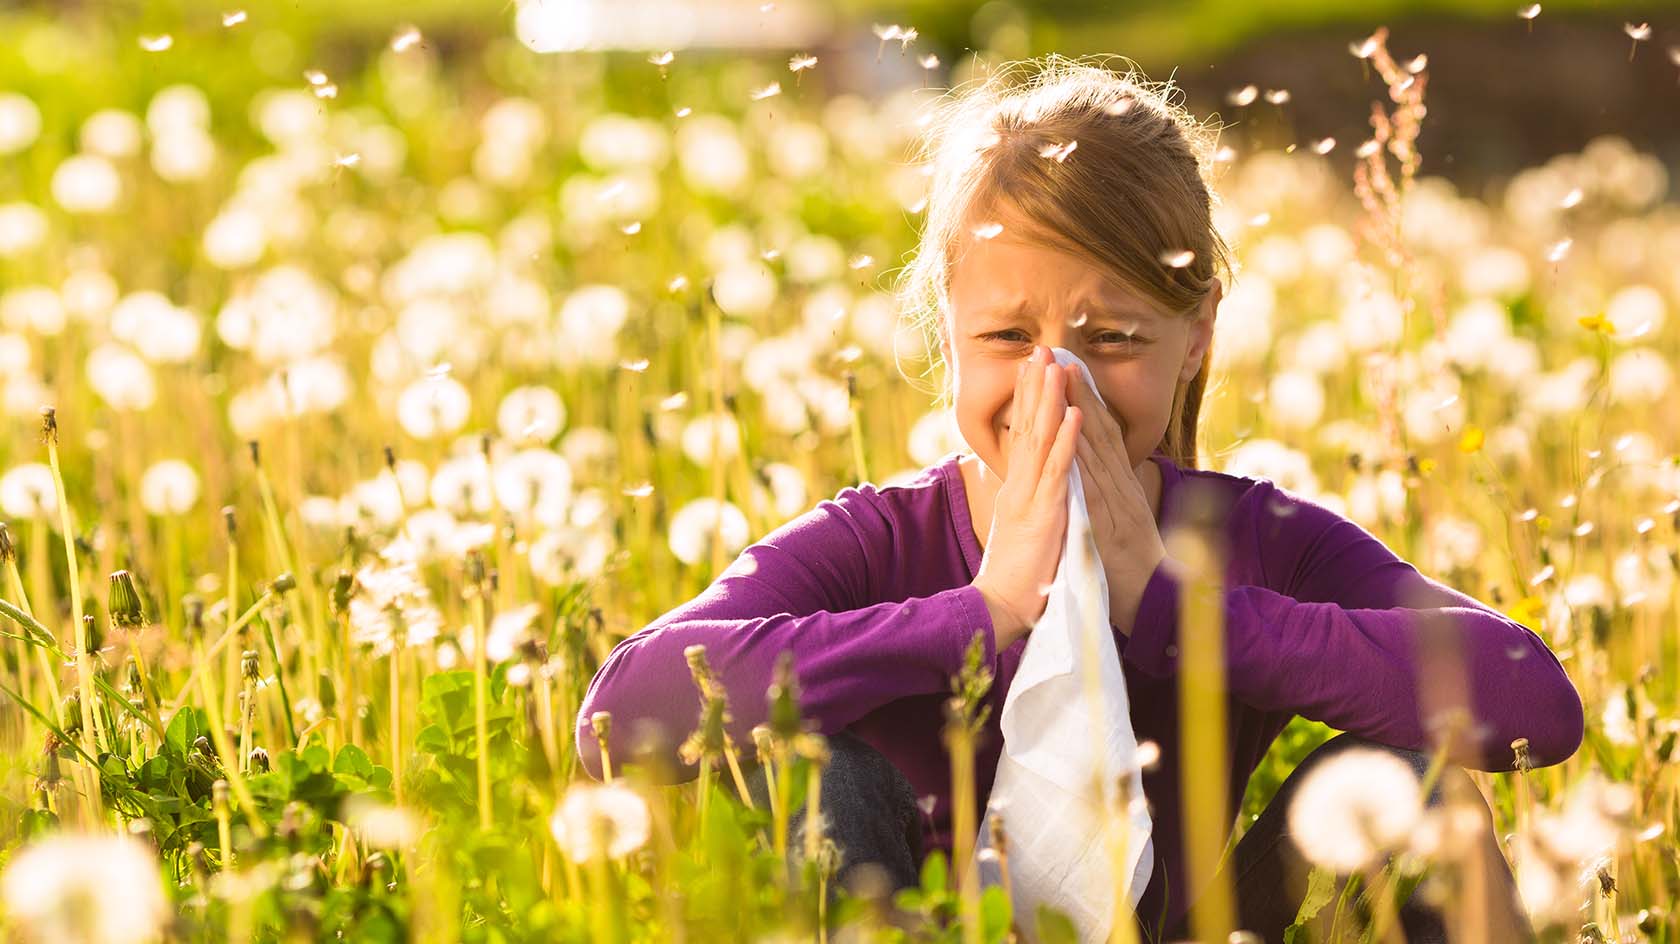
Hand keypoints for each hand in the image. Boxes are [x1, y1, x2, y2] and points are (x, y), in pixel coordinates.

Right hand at [971, 346, 1083, 650]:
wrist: (1001, 608)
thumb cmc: (1016, 577)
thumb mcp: (1020, 531)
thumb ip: (1025, 505)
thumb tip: (1029, 487)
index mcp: (1016, 490)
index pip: (1022, 436)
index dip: (1029, 401)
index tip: (1034, 369)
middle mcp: (1019, 486)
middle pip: (1027, 427)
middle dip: (1034, 387)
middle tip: (1040, 349)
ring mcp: (1030, 497)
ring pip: (1041, 439)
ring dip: (1049, 400)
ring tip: (1055, 366)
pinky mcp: (1044, 513)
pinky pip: (1058, 471)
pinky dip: (1067, 440)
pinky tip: (1074, 414)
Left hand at [1059, 362, 1167, 637]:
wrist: (1155, 607)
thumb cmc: (1131, 570)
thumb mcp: (1119, 525)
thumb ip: (1109, 498)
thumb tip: (1097, 476)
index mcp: (1120, 487)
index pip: (1101, 435)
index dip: (1084, 400)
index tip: (1067, 368)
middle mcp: (1121, 488)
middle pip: (1098, 431)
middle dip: (1079, 391)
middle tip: (1060, 354)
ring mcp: (1118, 503)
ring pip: (1097, 449)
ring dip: (1080, 410)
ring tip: (1063, 376)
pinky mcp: (1111, 525)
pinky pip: (1095, 487)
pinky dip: (1084, 458)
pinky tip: (1073, 433)